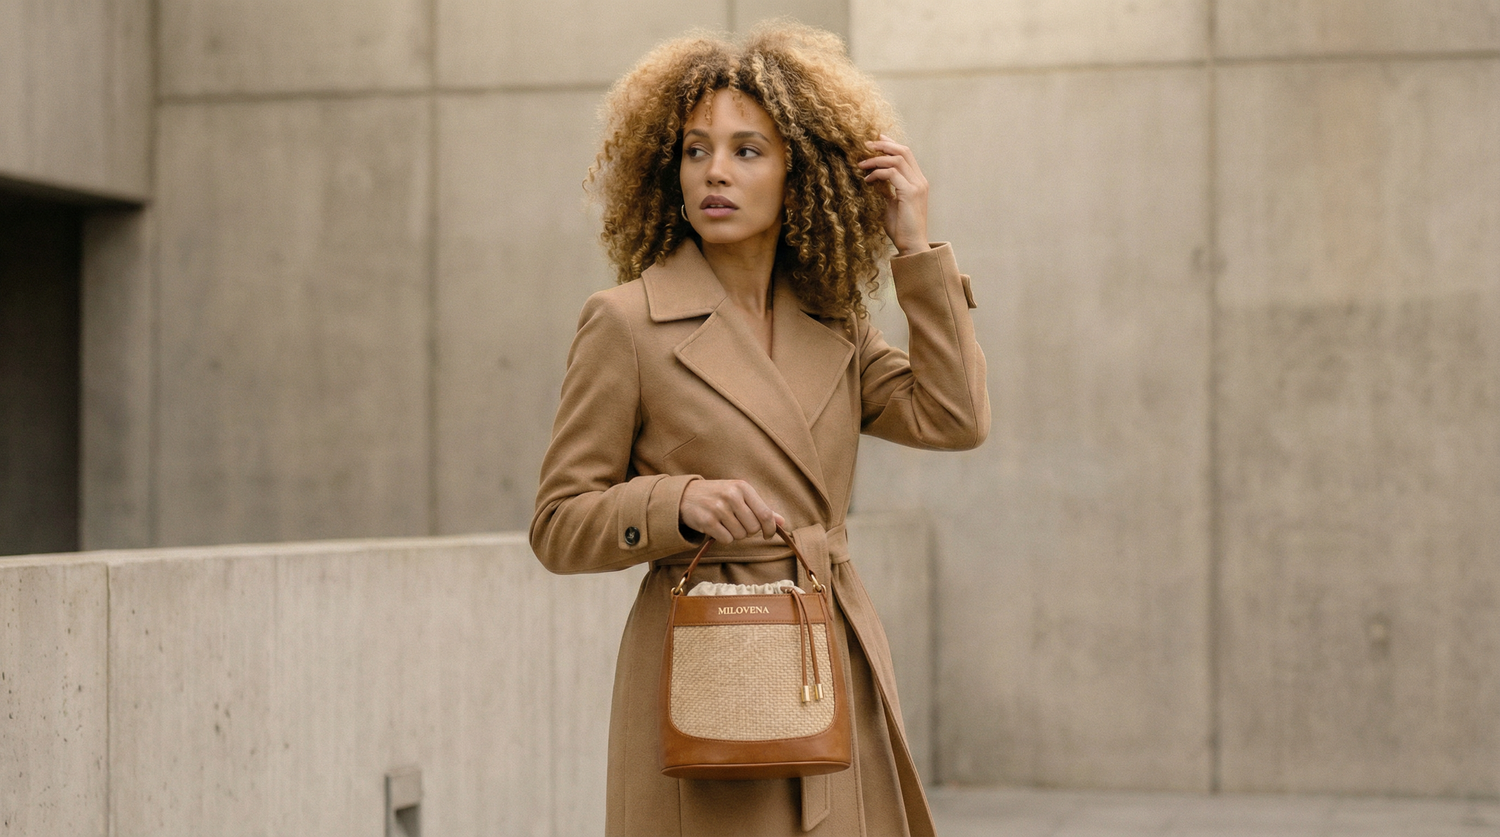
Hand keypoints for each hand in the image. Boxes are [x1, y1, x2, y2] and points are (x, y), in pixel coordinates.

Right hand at [679, 479, 785, 542]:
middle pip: (753, 528)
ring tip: (725, 523)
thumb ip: (761, 508)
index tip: (767, 534)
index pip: (765, 514)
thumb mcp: (739, 495)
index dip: (770, 529)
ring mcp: (718, 508)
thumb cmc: (717, 495)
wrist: (685, 495)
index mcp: (742, 487)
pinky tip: (717, 527)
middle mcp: (731, 496)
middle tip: (737, 523)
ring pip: (740, 535)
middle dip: (748, 531)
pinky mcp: (707, 521)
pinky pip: (726, 539)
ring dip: (735, 534)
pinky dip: (723, 538)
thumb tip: (782, 523)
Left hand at [858, 134, 930, 255]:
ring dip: (877, 159)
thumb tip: (875, 179)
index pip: (906, 154)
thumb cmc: (901, 228)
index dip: (891, 144)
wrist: (912, 244)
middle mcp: (920, 181)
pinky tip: (867, 180)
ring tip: (861, 164)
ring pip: (897, 159)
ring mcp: (917, 186)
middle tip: (866, 145)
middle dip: (883, 145)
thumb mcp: (892, 204)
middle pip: (903, 151)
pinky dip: (877, 173)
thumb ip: (887, 190)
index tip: (876, 140)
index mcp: (918, 181)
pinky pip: (891, 174)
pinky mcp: (910, 193)